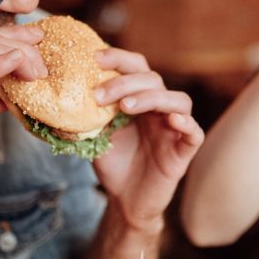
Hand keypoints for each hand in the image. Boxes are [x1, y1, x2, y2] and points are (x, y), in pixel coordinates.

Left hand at [91, 48, 203, 230]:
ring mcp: (174, 129)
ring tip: (126, 106)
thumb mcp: (95, 134)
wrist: (125, 200)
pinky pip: (194, 133)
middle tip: (98, 95)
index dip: (119, 58)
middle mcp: (159, 109)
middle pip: (154, 80)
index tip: (95, 58)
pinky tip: (170, 120)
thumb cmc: (114, 163)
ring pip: (179, 101)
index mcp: (140, 99)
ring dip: (152, 97)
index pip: (137, 68)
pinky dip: (186, 123)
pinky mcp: (184, 151)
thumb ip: (89, 114)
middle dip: (125, 82)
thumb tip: (64, 94)